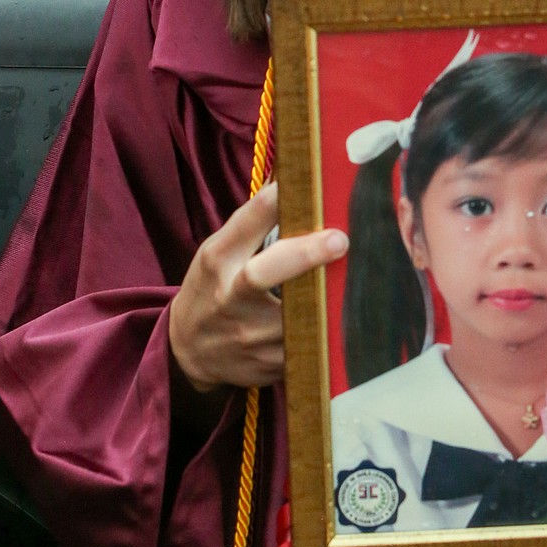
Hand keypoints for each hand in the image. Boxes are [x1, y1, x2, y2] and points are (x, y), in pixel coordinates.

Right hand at [168, 182, 347, 393]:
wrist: (189, 351)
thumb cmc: (212, 287)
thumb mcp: (219, 251)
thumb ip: (253, 221)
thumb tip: (290, 180)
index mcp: (218, 261)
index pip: (243, 226)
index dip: (272, 204)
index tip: (300, 187)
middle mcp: (229, 298)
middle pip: (262, 275)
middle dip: (302, 256)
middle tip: (339, 240)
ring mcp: (249, 337)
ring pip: (295, 316)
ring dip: (327, 297)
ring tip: (357, 278)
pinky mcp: (270, 365)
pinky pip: (308, 344)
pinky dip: (328, 328)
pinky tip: (346, 314)